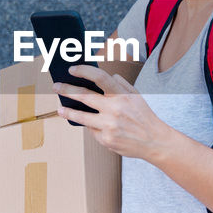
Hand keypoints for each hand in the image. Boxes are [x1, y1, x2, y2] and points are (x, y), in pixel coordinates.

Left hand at [54, 65, 171, 160]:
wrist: (154, 142)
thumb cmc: (144, 117)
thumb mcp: (136, 96)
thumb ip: (122, 85)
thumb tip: (109, 76)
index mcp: (122, 95)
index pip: (100, 77)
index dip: (84, 71)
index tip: (72, 70)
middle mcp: (114, 109)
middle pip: (84, 96)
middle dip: (67, 90)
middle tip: (57, 86)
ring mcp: (109, 125)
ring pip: (82, 117)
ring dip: (68, 111)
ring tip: (60, 109)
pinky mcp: (106, 139)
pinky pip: (93, 130)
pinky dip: (91, 127)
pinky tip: (91, 125)